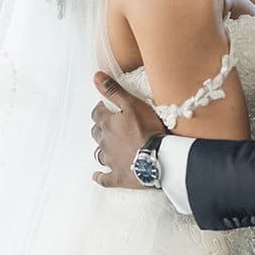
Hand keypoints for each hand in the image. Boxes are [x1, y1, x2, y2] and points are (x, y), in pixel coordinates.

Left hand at [91, 73, 163, 188]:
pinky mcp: (118, 177)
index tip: (106, 108)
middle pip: (97, 133)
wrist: (158, 159)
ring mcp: (111, 161)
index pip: (97, 114)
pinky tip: (97, 176)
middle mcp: (105, 142)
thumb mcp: (132, 104)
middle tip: (109, 126)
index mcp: (108, 125)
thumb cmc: (147, 130)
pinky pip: (104, 178)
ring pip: (99, 153)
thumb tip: (96, 76)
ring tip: (106, 147)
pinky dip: (100, 177)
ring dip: (102, 149)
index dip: (101, 110)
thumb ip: (114, 90)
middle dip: (101, 128)